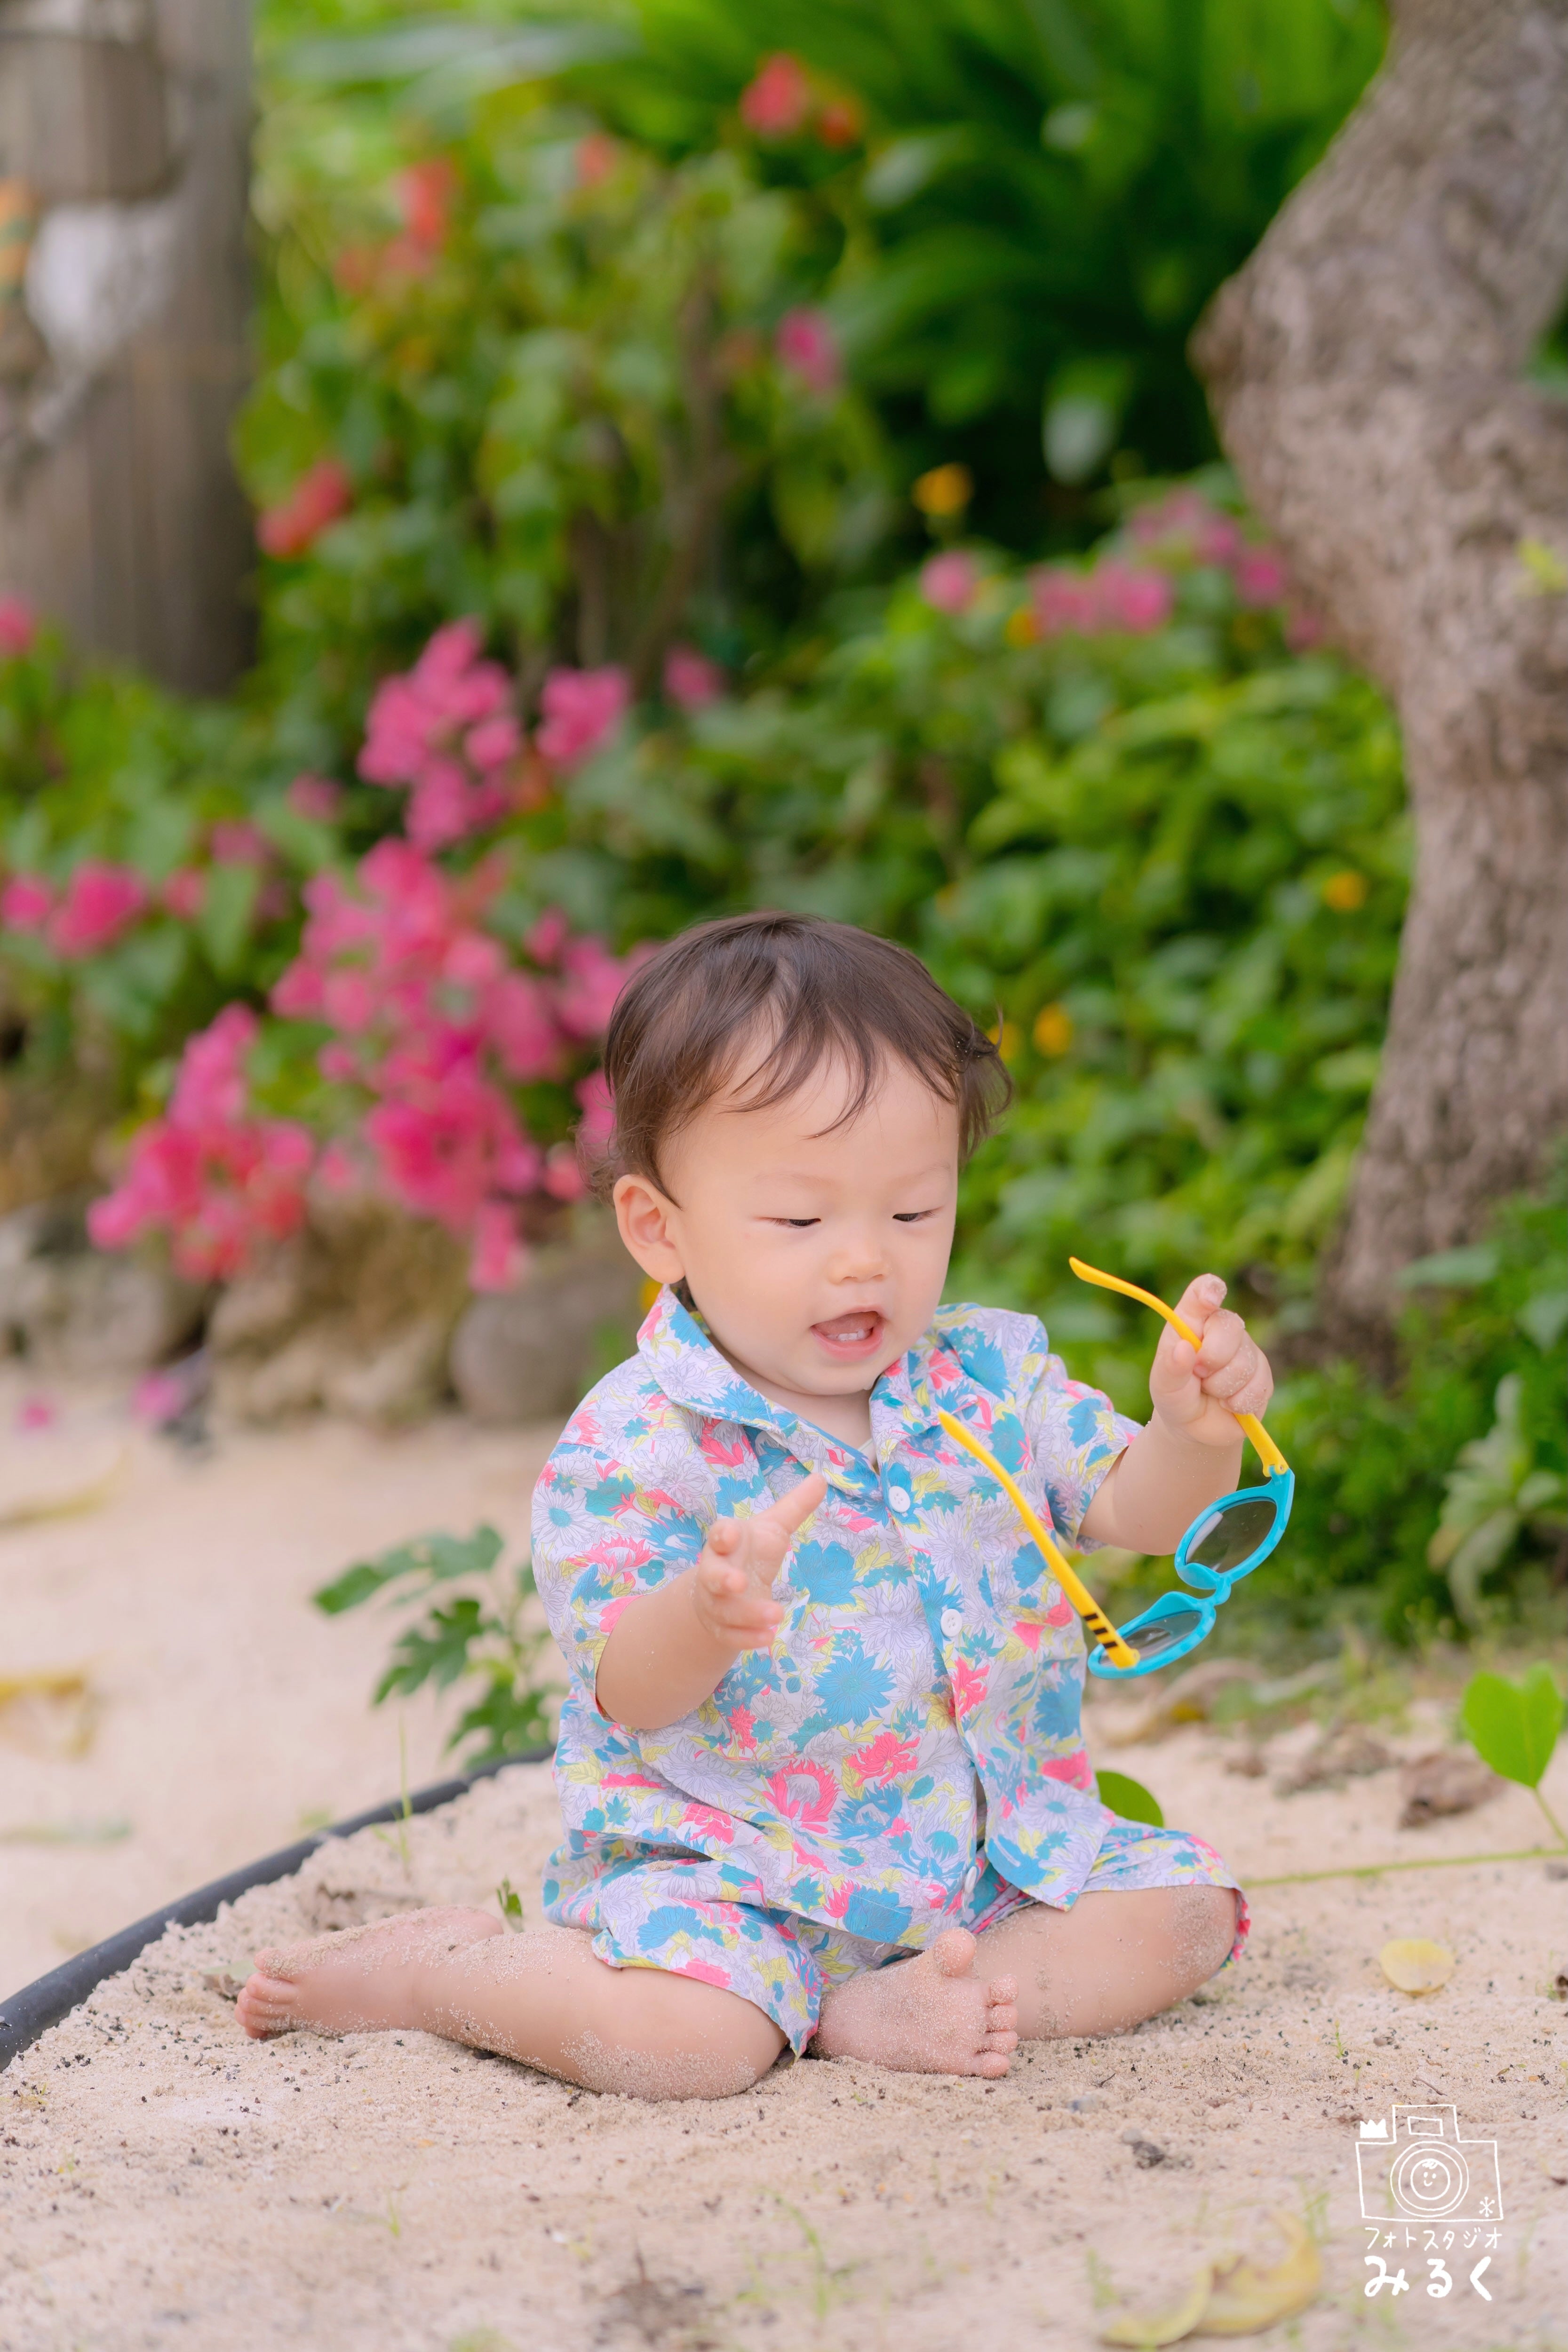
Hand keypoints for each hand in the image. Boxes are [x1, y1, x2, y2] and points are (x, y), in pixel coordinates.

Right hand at [691, 1472, 826, 1651]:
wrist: (721, 1592)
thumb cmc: (748, 1552)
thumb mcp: (772, 1528)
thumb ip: (794, 1506)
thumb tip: (821, 1478)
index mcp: (726, 1542)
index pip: (719, 1535)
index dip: (723, 1535)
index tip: (732, 1535)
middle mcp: (715, 1571)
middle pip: (711, 1574)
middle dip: (723, 1579)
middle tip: (739, 1582)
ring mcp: (716, 1601)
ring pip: (725, 1609)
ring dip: (747, 1614)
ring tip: (775, 1615)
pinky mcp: (722, 1627)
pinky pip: (731, 1635)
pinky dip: (748, 1638)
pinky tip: (769, 1638)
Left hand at [1147, 1274, 1272, 1449]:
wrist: (1196, 1427)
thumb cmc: (1176, 1397)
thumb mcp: (1164, 1386)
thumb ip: (1170, 1369)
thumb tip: (1183, 1349)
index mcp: (1193, 1321)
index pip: (1203, 1292)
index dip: (1209, 1290)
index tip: (1209, 1300)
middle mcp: (1222, 1329)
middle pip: (1229, 1327)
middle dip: (1211, 1359)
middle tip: (1198, 1375)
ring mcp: (1246, 1350)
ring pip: (1243, 1363)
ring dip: (1221, 1388)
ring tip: (1211, 1392)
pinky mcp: (1263, 1375)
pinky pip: (1257, 1387)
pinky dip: (1238, 1403)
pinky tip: (1228, 1404)